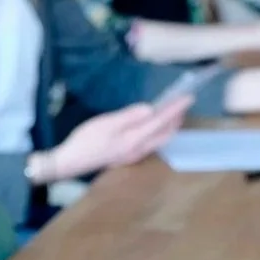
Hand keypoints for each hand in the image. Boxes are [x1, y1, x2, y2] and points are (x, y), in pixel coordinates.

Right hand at [44, 95, 193, 180]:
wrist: (71, 162)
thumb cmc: (86, 140)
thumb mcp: (106, 123)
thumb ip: (130, 116)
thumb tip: (151, 109)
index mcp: (134, 139)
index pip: (161, 121)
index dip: (175, 109)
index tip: (188, 97)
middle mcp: (139, 149)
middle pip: (165, 134)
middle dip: (176, 119)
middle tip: (184, 104)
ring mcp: (134, 155)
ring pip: (159, 140)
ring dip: (169, 127)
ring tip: (174, 115)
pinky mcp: (127, 156)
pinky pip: (152, 143)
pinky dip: (159, 133)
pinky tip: (155, 128)